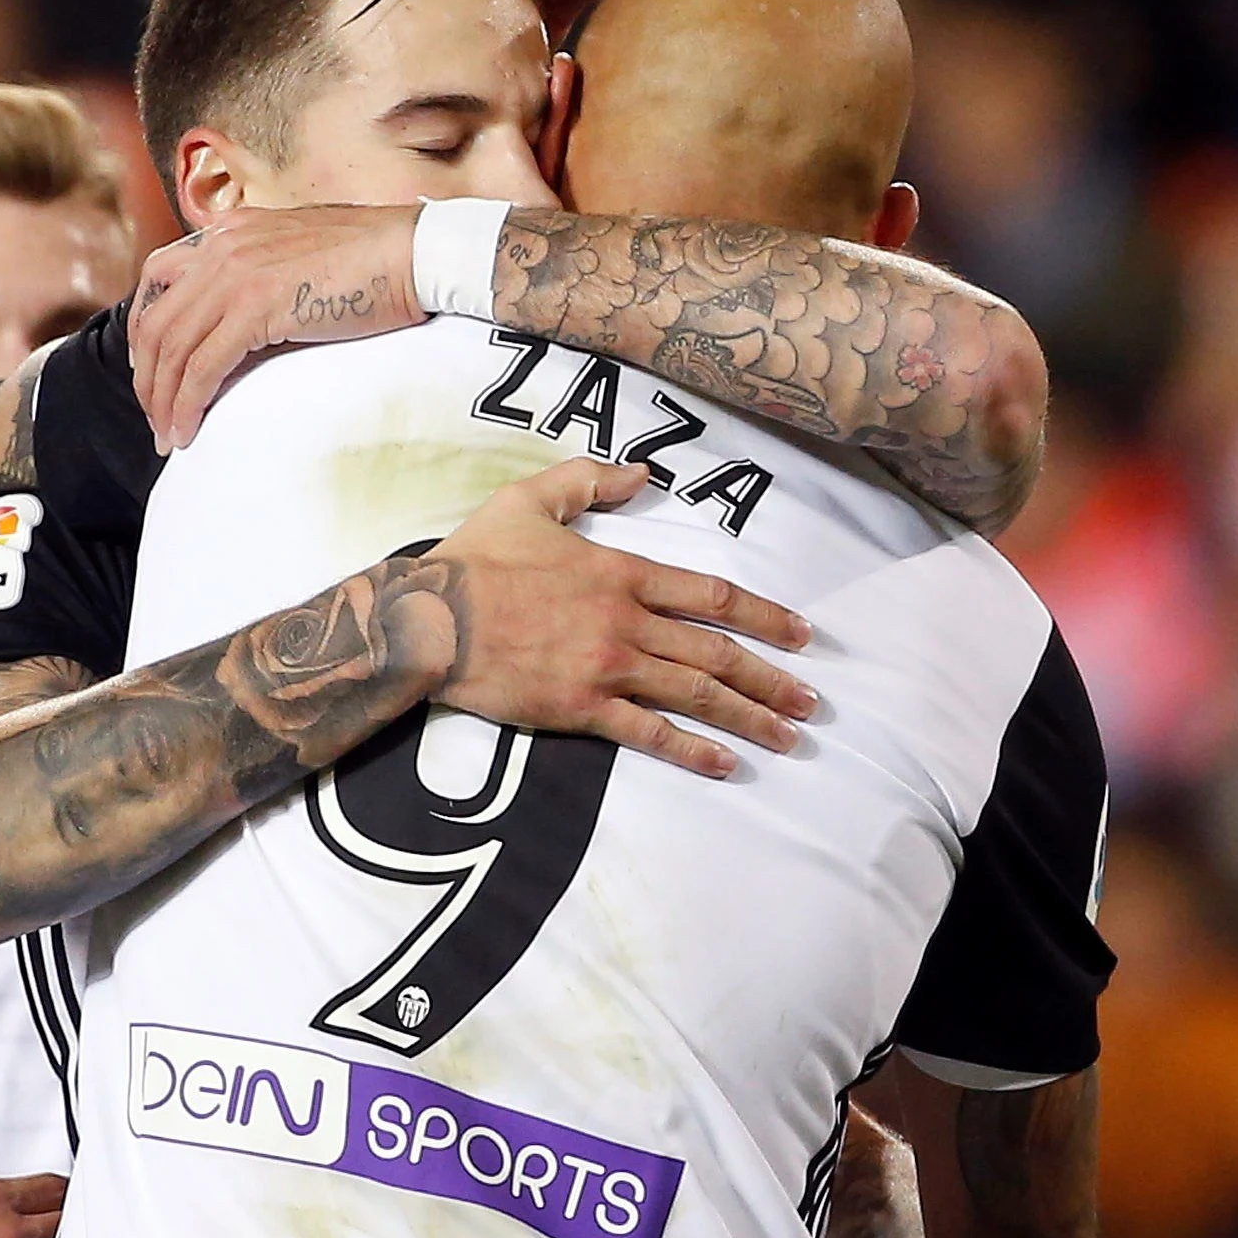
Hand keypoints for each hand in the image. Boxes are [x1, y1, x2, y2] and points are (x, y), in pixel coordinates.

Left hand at [127, 203, 423, 451]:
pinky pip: (202, 368)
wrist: (414, 252)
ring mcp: (235, 275)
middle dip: (147, 378)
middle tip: (157, 417)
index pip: (158, 279)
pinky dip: (187, 405)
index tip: (153, 371)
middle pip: (156, 322)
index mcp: (231, 231)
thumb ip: (263, 278)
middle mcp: (222, 248)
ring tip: (169, 435)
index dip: (145, 331)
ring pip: (171, 350)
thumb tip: (245, 326)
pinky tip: (188, 431)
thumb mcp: (299, 257)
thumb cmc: (374, 262)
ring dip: (163, 400)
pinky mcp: (254, 308)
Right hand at [426, 459, 815, 777]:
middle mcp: (626, 622)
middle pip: (717, 651)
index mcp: (620, 571)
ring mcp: (607, 668)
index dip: (763, 615)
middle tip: (810, 702)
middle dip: (771, 678)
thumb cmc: (473, 559)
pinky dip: (691, 750)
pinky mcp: (580, 708)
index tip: (801, 634)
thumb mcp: (528, 499)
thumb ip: (587, 480)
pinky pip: (648, 733)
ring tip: (786, 736)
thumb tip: (641, 473)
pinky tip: (725, 763)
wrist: (427, 619)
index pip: (709, 594)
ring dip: (748, 716)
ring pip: (695, 693)